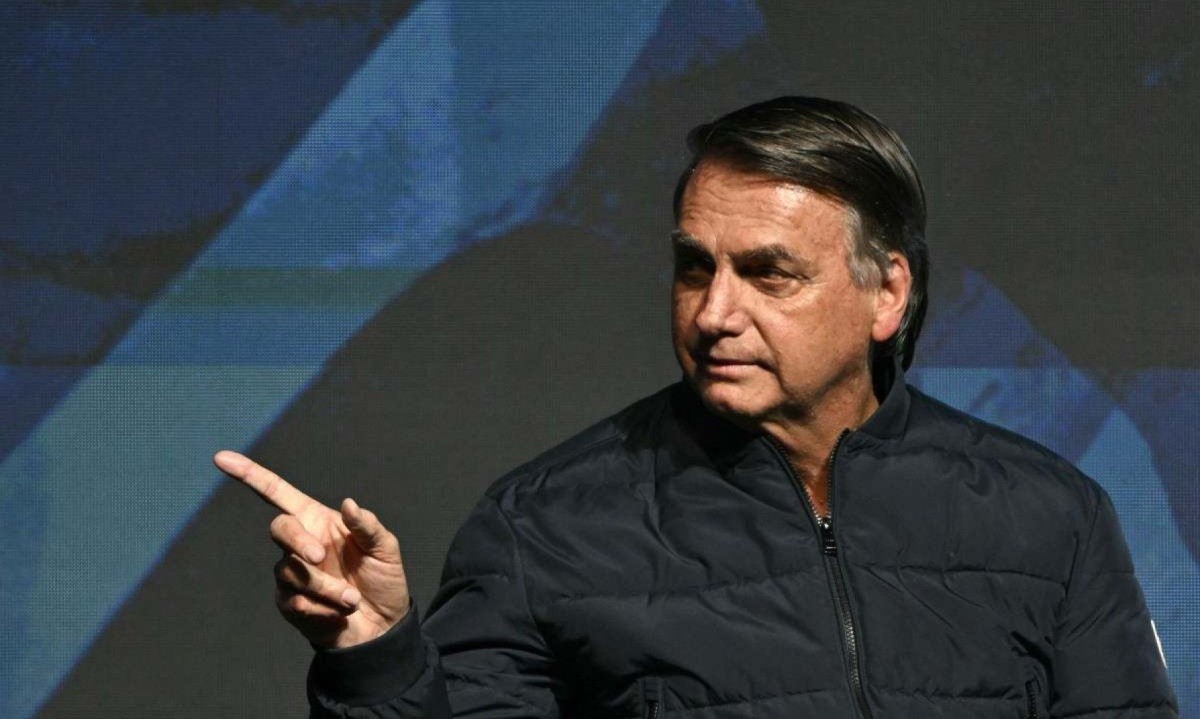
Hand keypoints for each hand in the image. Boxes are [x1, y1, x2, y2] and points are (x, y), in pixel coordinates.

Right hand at [214, 450, 409, 649]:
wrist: (382, 626)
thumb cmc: (382, 580)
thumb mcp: (385, 549)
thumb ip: (368, 526)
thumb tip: (348, 503)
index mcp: (319, 521)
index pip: (277, 493)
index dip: (250, 475)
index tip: (221, 458)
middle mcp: (300, 543)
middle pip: (279, 528)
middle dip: (298, 541)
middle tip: (320, 556)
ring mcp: (291, 574)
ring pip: (291, 571)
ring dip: (326, 586)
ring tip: (352, 599)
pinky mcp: (288, 603)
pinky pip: (294, 600)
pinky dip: (323, 607)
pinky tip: (340, 612)